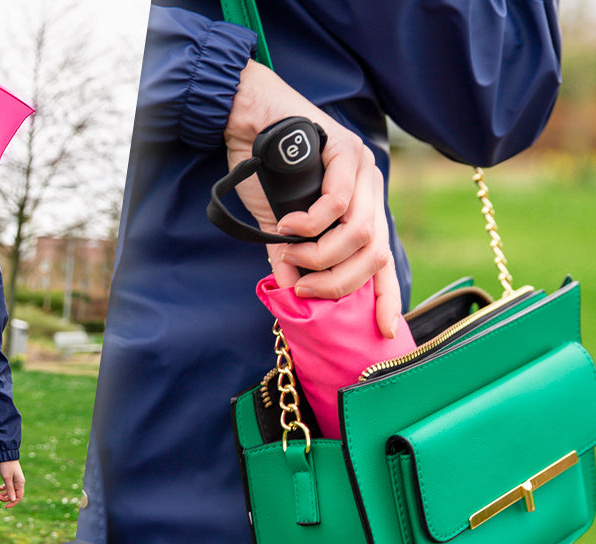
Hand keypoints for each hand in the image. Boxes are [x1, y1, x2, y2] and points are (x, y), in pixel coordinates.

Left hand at [0, 460, 24, 508]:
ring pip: (9, 491)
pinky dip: (2, 488)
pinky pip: (7, 486)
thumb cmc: (7, 466)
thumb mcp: (7, 478)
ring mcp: (15, 481)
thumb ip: (10, 489)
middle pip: (13, 495)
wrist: (6, 455)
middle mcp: (19, 483)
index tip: (5, 507)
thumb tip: (12, 500)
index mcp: (20, 484)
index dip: (12, 503)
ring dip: (3, 494)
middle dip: (5, 498)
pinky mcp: (11, 478)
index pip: (18, 498)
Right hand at [224, 61, 401, 337]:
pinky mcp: (346, 149)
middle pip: (374, 253)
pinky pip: (337, 203)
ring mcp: (362, 168)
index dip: (387, 297)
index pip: (384, 260)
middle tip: (304, 288)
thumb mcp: (280, 227)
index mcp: (361, 210)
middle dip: (338, 282)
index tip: (385, 330)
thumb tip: (292, 295)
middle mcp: (370, 190)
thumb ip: (291, 259)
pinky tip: (288, 224)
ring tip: (290, 250)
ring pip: (358, 232)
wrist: (248, 120)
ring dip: (320, 255)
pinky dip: (310, 224)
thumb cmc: (263, 171)